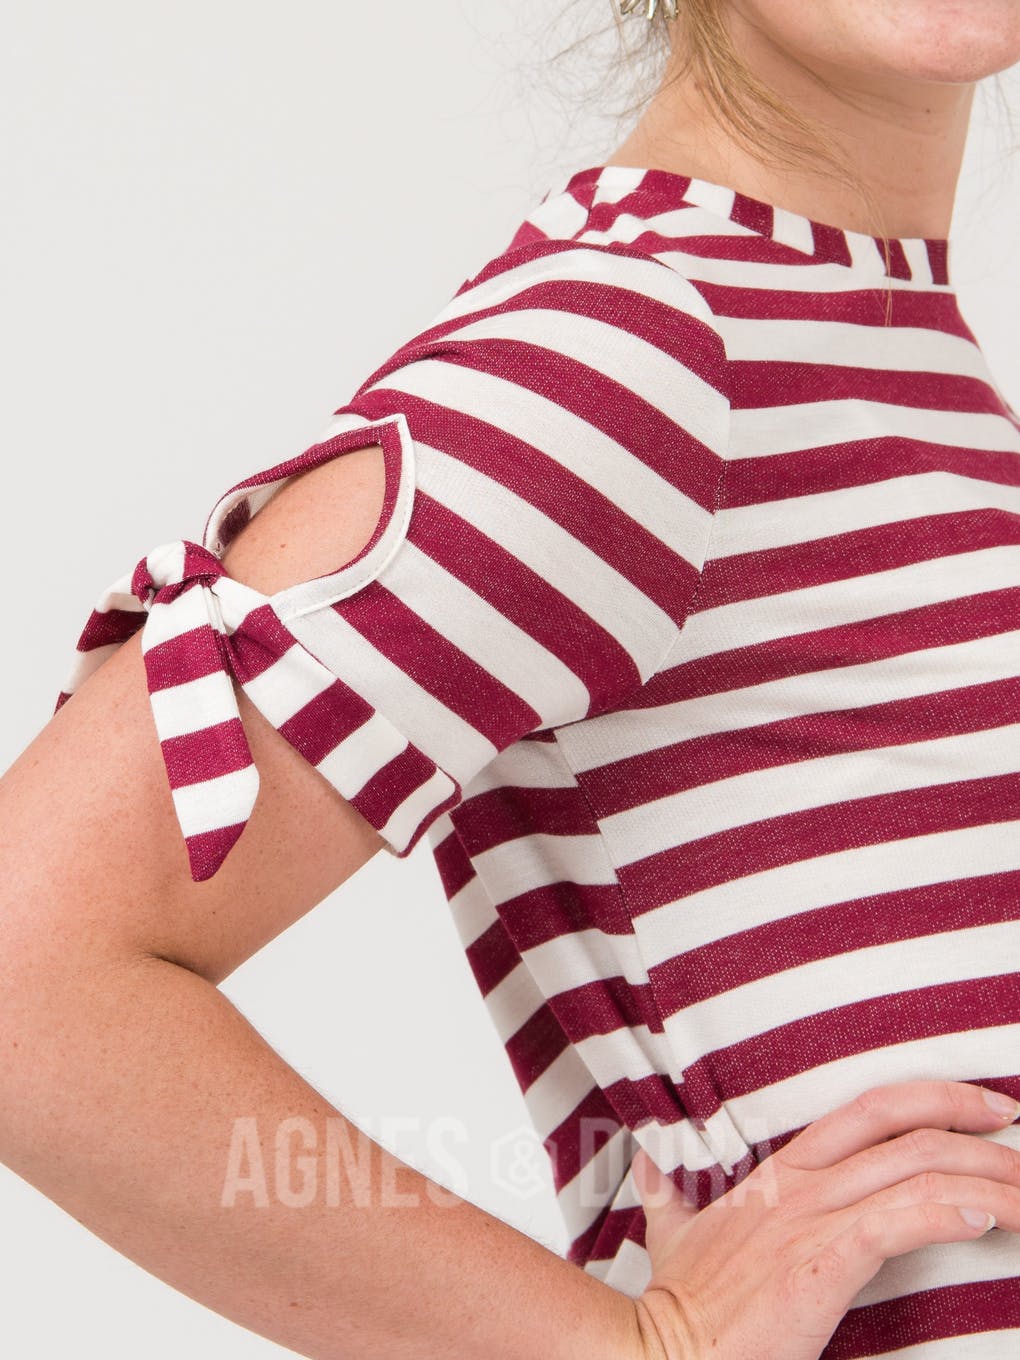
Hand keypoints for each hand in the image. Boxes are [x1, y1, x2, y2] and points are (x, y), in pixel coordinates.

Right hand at [630, 1078, 1019, 1358]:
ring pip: (915, 1173)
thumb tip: (644, 1163)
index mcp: (780, 1174)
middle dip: (971, 1120)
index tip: (985, 1106)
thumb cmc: (677, 1303)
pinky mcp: (820, 1263)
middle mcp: (802, 1186)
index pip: (866, 1109)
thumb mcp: (671, 1233)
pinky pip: (898, 1221)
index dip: (930, 1097)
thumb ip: (665, 1194)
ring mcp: (811, 1221)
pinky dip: (947, 1214)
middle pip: (902, 1128)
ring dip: (986, 1182)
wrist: (658, 1350)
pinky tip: (984, 1222)